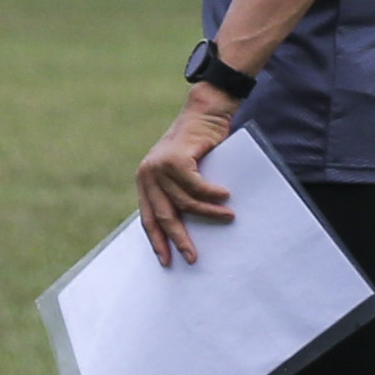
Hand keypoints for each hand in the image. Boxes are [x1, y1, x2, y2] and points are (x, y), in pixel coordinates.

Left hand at [134, 92, 239, 264]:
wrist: (204, 111)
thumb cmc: (198, 145)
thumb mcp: (184, 173)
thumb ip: (179, 194)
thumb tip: (189, 229)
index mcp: (146, 182)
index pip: (149, 218)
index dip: (158, 241)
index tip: (166, 262)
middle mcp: (147, 175)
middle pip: (164, 217)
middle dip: (179, 240)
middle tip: (193, 257)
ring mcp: (159, 166)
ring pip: (185, 203)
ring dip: (209, 214)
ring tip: (228, 217)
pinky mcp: (176, 159)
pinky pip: (196, 186)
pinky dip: (212, 194)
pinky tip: (226, 197)